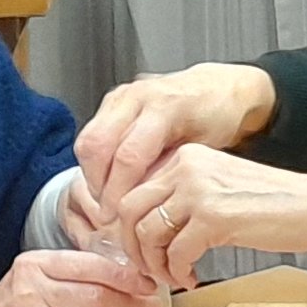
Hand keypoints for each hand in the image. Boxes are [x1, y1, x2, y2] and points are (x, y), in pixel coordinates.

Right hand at [0, 250, 163, 306]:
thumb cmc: (7, 306)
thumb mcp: (32, 276)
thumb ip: (71, 274)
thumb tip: (126, 276)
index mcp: (35, 265)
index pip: (89, 267)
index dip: (124, 276)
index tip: (147, 281)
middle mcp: (34, 292)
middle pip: (95, 298)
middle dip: (132, 304)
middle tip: (156, 306)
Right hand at [75, 64, 272, 208]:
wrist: (219, 90)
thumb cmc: (218, 118)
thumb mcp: (201, 151)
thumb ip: (168, 171)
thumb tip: (139, 200)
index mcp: (165, 108)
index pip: (128, 156)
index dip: (117, 191)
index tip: (116, 216)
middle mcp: (138, 97)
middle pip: (97, 145)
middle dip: (96, 184)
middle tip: (106, 212)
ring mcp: (122, 96)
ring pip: (87, 139)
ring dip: (91, 174)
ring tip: (105, 199)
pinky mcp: (113, 101)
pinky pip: (91, 134)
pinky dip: (94, 162)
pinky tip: (108, 180)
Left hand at [94, 144, 306, 288]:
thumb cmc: (269, 203)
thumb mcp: (217, 187)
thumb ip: (181, 197)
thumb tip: (143, 227)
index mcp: (184, 157)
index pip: (132, 191)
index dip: (128, 228)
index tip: (140, 251)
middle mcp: (186, 166)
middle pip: (128, 211)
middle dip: (133, 248)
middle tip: (148, 270)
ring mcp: (198, 190)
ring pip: (146, 233)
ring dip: (155, 264)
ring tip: (172, 277)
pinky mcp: (213, 217)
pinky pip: (176, 253)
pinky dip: (178, 272)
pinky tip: (192, 278)